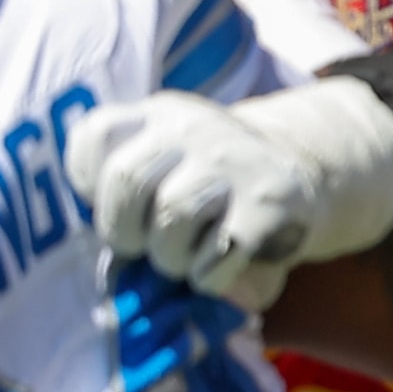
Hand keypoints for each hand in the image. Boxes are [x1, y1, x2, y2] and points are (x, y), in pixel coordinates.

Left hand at [65, 80, 392, 307]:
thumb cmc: (214, 188)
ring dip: (171, 257)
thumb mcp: (171, 168)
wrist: (302, 176)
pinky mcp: (272, 200)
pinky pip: (219, 251)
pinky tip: (220, 271)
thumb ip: (134, 198)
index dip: (90, 184)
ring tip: (187, 259)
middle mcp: (194, 126)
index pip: (95, 136)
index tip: (121, 207)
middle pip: (127, 177)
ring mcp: (236, 159)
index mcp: (159, 115)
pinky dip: (211, 276)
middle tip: (145, 247)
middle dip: (124, 230)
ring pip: (172, 217)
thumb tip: (122, 264)